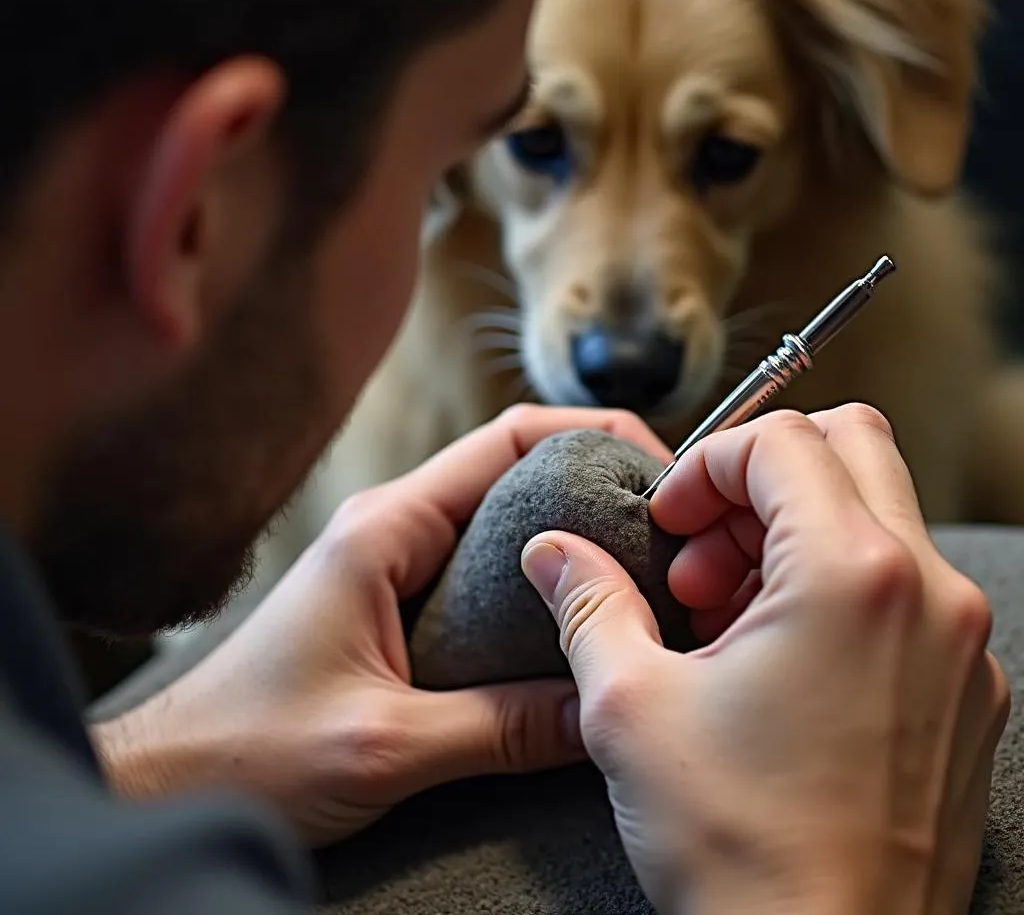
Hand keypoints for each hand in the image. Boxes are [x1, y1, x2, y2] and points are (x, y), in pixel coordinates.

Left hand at [94, 404, 670, 845]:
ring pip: (506, 528)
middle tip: (670, 528)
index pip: (508, 443)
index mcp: (387, 528)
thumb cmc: (248, 750)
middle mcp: (395, 530)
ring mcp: (398, 566)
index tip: (659, 465)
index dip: (590, 438)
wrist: (173, 780)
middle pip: (516, 475)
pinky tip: (577, 627)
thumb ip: (499, 727)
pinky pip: (487, 579)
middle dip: (595, 486)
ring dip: (571, 541)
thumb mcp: (385, 743)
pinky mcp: (401, 608)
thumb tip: (601, 708)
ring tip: (644, 574)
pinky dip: (539, 590)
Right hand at [521, 404, 1009, 914]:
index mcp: (852, 576)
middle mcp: (928, 595)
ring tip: (725, 616)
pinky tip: (772, 661)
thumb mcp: (629, 706)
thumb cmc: (740, 850)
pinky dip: (833, 589)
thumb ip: (588, 602)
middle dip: (758, 480)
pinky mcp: (965, 692)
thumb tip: (550, 551)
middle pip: (851, 448)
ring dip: (791, 535)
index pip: (782, 439)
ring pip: (877, 517)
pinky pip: (902, 589)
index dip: (704, 465)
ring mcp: (960, 647)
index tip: (666, 521)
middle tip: (701, 554)